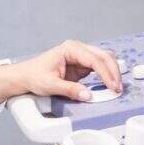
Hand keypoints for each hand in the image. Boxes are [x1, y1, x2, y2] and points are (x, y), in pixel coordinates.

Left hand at [0, 40, 122, 105]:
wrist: (25, 77)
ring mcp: (81, 57)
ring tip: (116, 87)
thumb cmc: (34, 76)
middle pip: (103, 56)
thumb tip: (88, 95)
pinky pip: (98, 69)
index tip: (112, 86)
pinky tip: (110, 85)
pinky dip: (106, 76)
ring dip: (112, 72)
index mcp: (71, 49)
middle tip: (118, 88)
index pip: (94, 59)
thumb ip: (70, 90)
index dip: (106, 73)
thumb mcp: (50, 85)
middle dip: (113, 71)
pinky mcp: (81, 66)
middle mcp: (78, 50)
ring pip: (104, 60)